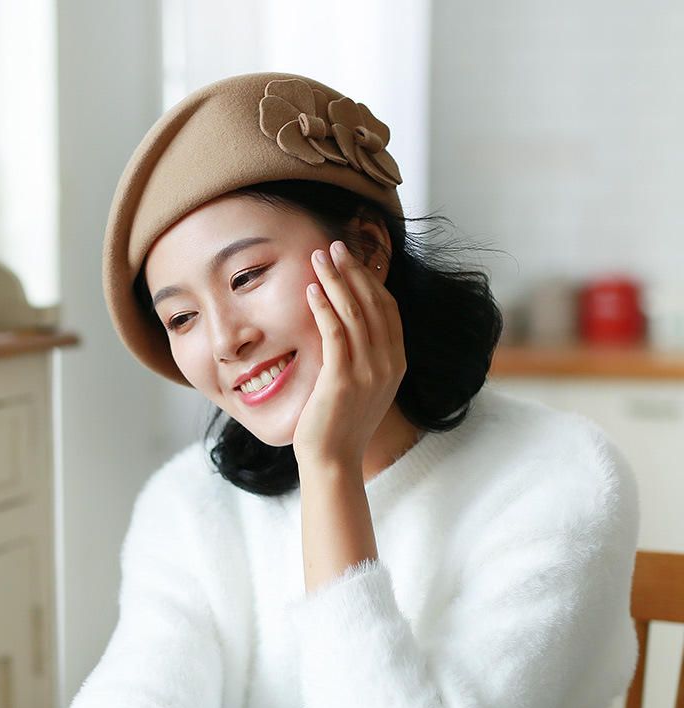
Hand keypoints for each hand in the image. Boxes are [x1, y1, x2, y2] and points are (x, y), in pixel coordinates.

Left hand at [292, 240, 406, 467]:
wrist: (334, 460)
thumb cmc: (342, 423)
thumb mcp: (364, 386)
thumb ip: (365, 356)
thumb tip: (349, 324)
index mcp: (396, 362)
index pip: (388, 309)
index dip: (370, 280)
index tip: (351, 259)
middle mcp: (388, 363)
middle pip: (374, 303)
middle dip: (353, 270)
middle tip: (333, 246)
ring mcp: (369, 372)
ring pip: (354, 313)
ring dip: (336, 280)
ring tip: (318, 257)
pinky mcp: (343, 380)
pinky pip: (335, 333)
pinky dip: (324, 307)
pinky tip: (311, 289)